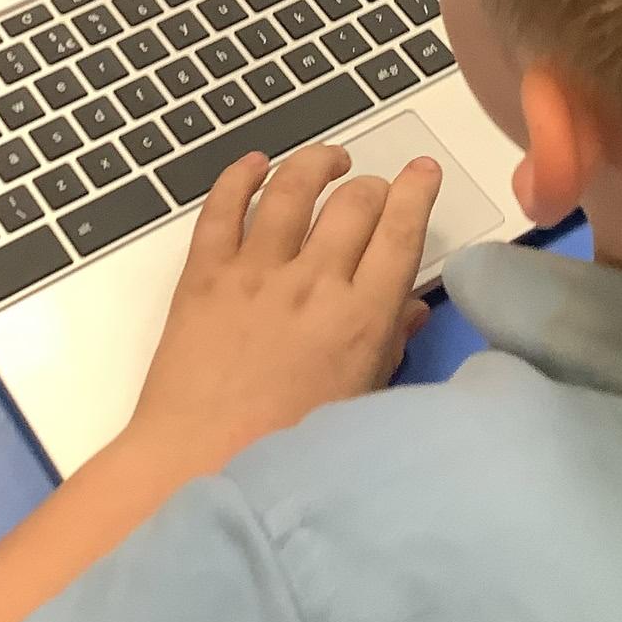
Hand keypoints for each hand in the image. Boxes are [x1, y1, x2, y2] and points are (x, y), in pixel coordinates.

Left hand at [125, 144, 438, 477]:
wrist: (198, 461)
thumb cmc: (286, 447)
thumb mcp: (358, 401)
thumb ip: (388, 346)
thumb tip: (410, 306)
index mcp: (360, 318)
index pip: (400, 232)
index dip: (416, 192)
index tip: (423, 170)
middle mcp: (313, 282)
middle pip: (354, 203)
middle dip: (373, 186)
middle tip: (375, 190)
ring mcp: (255, 271)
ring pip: (293, 189)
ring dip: (317, 164)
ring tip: (331, 160)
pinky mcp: (204, 272)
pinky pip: (223, 206)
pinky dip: (241, 175)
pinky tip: (255, 164)